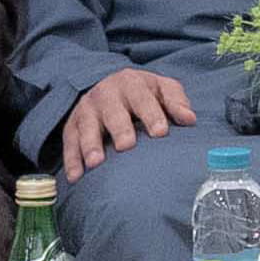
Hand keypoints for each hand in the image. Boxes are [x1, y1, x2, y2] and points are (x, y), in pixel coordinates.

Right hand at [58, 66, 192, 178]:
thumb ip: (176, 101)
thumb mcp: (161, 88)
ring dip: (90, 145)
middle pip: (113, 112)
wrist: (107, 84)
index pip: (142, 98)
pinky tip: (75, 177)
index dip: (151, 115)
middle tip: (126, 146)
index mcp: (132, 84)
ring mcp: (87, 110)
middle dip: (120, 128)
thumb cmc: (142, 93)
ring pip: (87, 126)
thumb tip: (190, 119)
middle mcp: (106, 94)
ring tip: (96, 163)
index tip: (160, 132)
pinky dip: (71, 160)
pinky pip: (69, 142)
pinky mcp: (72, 125)